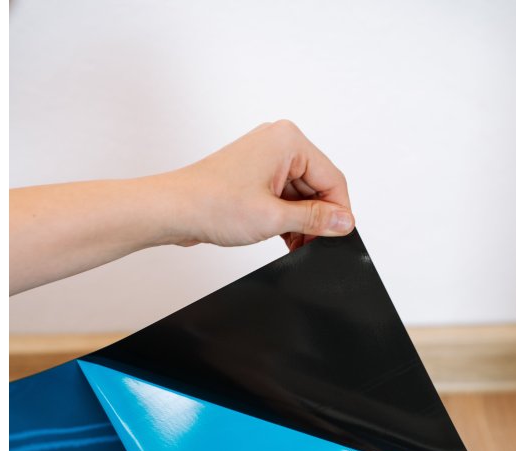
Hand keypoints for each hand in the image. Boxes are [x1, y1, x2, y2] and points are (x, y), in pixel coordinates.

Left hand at [169, 120, 354, 251]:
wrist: (171, 210)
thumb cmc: (210, 203)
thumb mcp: (274, 217)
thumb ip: (315, 219)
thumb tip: (344, 221)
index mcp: (288, 141)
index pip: (332, 178)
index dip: (339, 212)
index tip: (339, 236)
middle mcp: (278, 143)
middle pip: (318, 186)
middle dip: (316, 218)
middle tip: (312, 245)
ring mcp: (264, 159)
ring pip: (301, 194)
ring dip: (300, 221)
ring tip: (293, 244)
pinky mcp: (253, 175)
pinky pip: (283, 197)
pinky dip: (286, 218)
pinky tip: (284, 238)